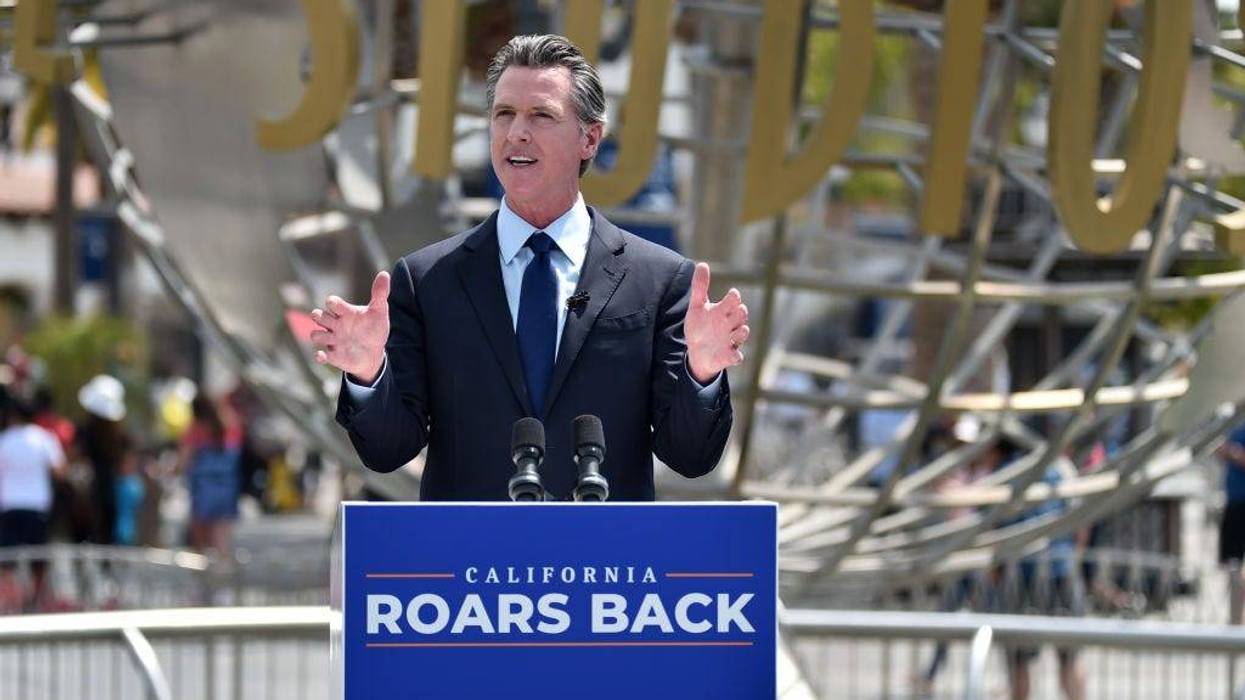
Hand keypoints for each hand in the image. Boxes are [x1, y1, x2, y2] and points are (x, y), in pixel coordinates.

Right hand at [310, 271, 390, 383]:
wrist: (375, 352)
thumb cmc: (374, 329)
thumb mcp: (379, 311)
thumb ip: (380, 293)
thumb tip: (384, 273)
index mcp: (345, 312)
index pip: (332, 303)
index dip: (332, 303)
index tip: (339, 307)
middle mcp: (335, 325)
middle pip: (317, 315)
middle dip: (320, 317)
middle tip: (332, 322)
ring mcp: (333, 340)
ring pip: (315, 335)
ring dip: (319, 335)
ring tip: (333, 338)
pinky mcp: (334, 356)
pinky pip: (321, 356)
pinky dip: (319, 356)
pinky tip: (322, 356)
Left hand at [684, 262, 748, 383]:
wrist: (697, 351)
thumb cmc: (700, 326)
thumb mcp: (697, 306)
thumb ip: (699, 287)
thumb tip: (702, 264)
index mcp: (723, 311)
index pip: (734, 301)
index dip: (734, 297)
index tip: (733, 294)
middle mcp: (730, 324)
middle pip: (741, 315)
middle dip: (741, 313)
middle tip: (738, 310)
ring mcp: (731, 340)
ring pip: (742, 333)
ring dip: (742, 331)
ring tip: (740, 330)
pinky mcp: (729, 356)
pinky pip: (736, 357)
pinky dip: (736, 356)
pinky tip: (733, 355)